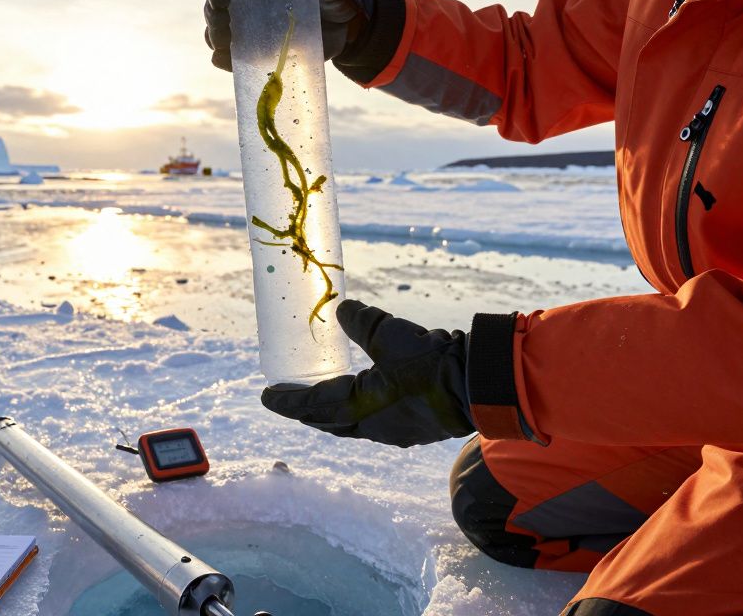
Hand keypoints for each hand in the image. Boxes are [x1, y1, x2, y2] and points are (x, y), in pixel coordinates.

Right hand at [204, 0, 373, 71]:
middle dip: (214, 17)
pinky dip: (225, 60)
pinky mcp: (256, 50)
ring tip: (225, 48)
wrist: (347, 28)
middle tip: (226, 32)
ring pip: (217, 31)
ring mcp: (250, 26)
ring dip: (215, 39)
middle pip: (216, 4)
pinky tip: (229, 63)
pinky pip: (231, 56)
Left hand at [261, 300, 474, 446]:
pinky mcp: (414, 431)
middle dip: (308, 411)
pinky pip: (375, 426)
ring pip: (352, 427)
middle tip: (291, 399)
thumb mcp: (389, 333)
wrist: (475, 386)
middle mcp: (371, 427)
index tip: (267, 396)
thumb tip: (342, 309)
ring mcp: (394, 433)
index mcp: (357, 407)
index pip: (311, 405)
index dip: (287, 400)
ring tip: (325, 400)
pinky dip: (360, 414)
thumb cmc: (429, 363)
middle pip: (329, 422)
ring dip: (335, 415)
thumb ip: (362, 321)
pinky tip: (366, 403)